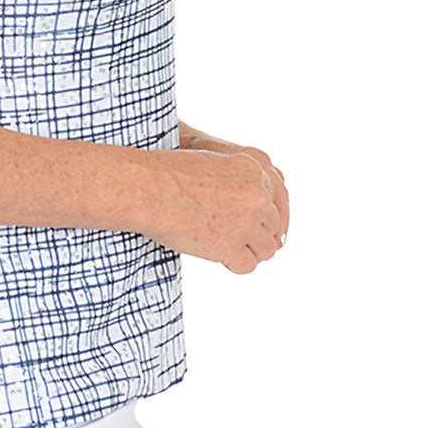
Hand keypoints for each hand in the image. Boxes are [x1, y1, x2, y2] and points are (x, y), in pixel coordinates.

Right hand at [159, 131, 288, 272]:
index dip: (268, 216)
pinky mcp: (231, 246)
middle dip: (258, 233)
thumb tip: (244, 206)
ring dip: (250, 251)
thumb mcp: (212, 162)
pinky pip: (247, 265)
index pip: (278, 198)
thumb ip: (236, 179)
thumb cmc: (168, 173)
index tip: (262, 227)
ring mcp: (247, 222)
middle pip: (273, 224)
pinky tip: (221, 258)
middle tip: (239, 240)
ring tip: (230, 251)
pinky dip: (235, 265)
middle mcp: (257, 195)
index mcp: (254, 168)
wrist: (149, 188)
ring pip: (266, 248)